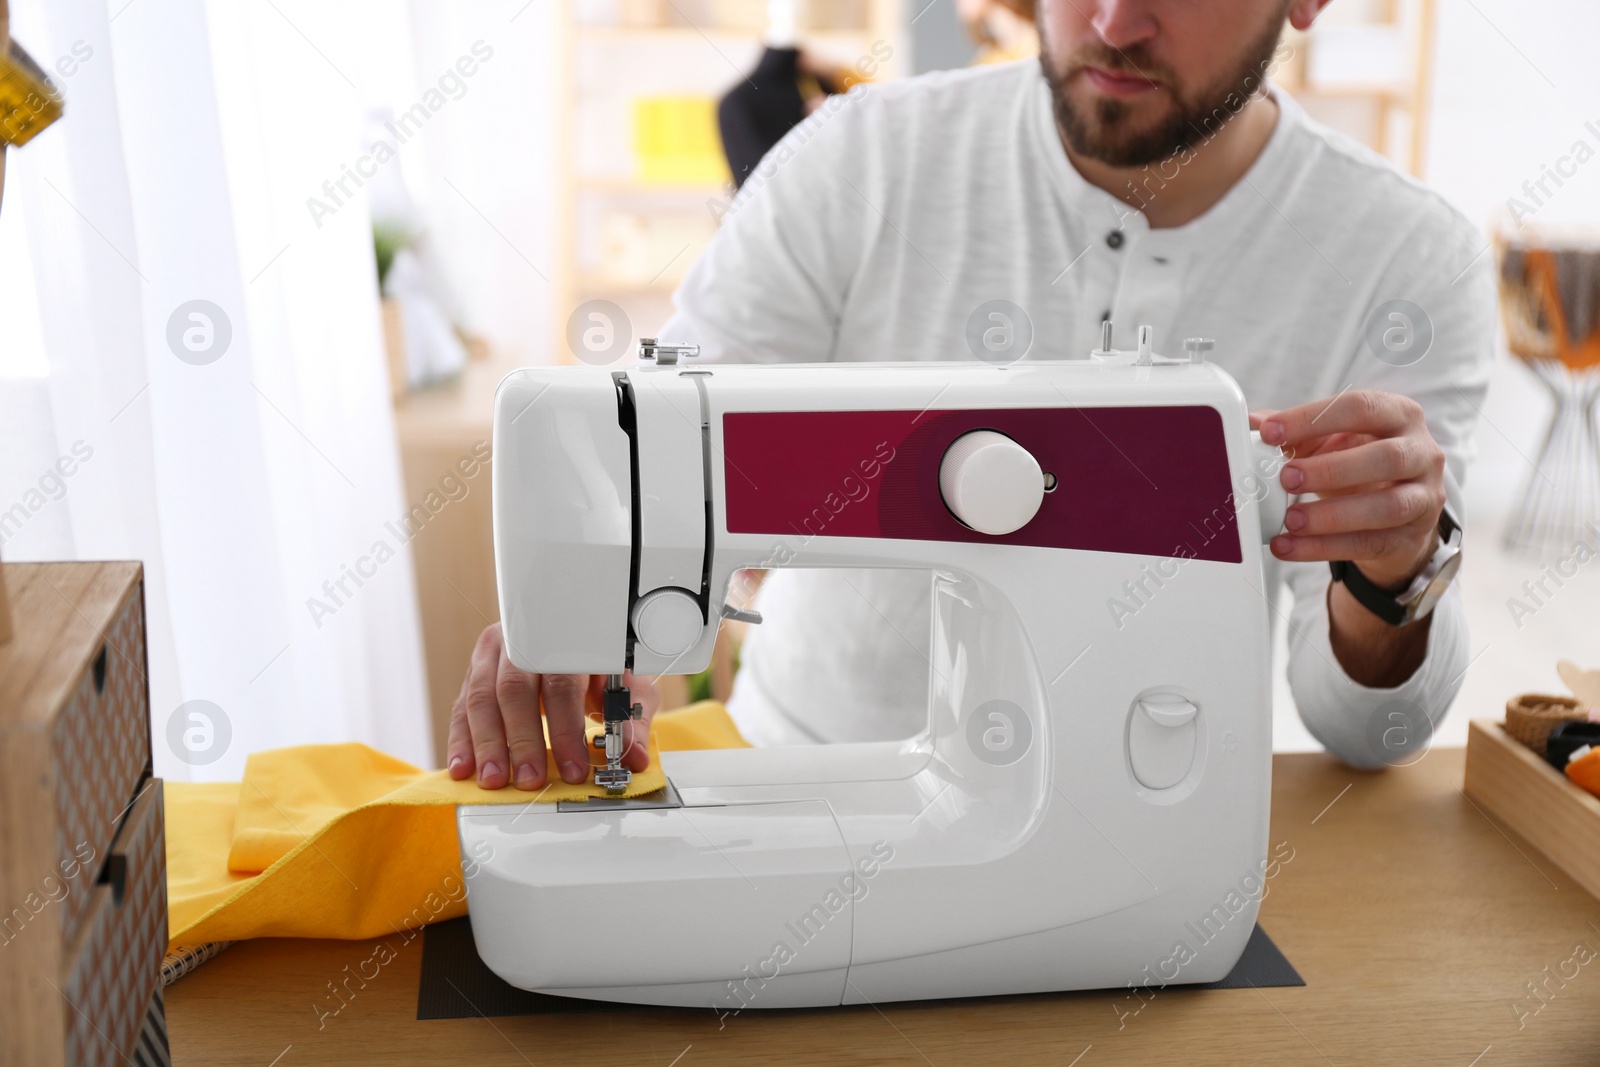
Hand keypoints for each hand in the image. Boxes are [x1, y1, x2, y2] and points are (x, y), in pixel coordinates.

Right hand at [446, 622, 659, 789]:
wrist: (576, 640)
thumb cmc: (601, 665)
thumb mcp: (626, 686)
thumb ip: (630, 721)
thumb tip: (632, 758)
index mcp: (565, 638)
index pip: (561, 684)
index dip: (565, 730)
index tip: (573, 767)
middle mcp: (522, 641)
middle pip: (515, 690)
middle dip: (522, 740)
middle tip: (530, 779)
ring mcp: (493, 654)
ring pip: (481, 697)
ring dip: (487, 744)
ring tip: (495, 780)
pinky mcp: (474, 674)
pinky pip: (461, 707)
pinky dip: (461, 741)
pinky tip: (464, 768)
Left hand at [1252, 390, 1445, 590]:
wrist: (1396, 515)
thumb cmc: (1360, 465)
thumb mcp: (1331, 442)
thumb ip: (1296, 432)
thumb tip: (1252, 422)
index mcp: (1398, 415)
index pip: (1360, 407)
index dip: (1314, 418)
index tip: (1270, 432)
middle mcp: (1421, 452)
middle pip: (1386, 457)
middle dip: (1331, 469)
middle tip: (1286, 478)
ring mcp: (1424, 496)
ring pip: (1387, 506)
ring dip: (1332, 515)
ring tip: (1291, 520)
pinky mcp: (1412, 536)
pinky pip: (1369, 543)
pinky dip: (1324, 547)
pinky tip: (1291, 546)